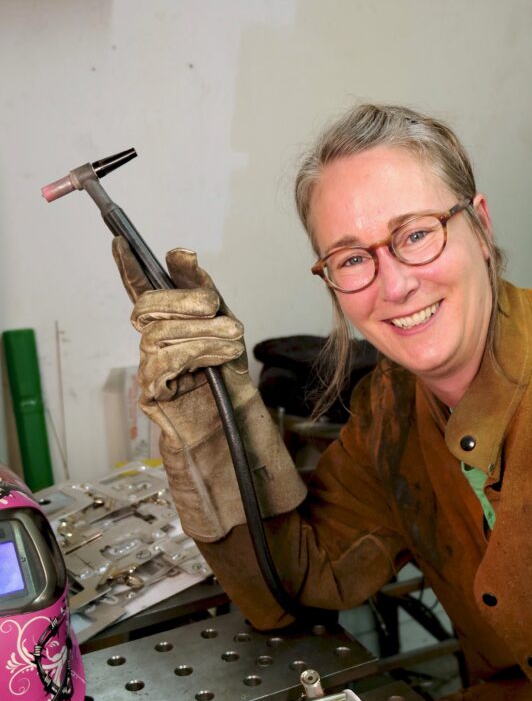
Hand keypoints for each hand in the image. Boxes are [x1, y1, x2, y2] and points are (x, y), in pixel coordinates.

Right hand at [113, 238, 305, 538]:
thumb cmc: (234, 401)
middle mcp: (158, 352)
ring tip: (228, 345)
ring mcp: (152, 376)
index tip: (122, 244)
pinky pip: (160, 364)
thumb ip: (206, 298)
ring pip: (157, 334)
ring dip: (199, 333)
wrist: (241, 456)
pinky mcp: (154, 400)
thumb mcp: (228, 339)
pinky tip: (213, 362)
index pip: (144, 295)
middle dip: (184, 303)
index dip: (131, 270)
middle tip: (216, 311)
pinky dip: (190, 356)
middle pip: (149, 309)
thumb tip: (183, 254)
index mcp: (175, 335)